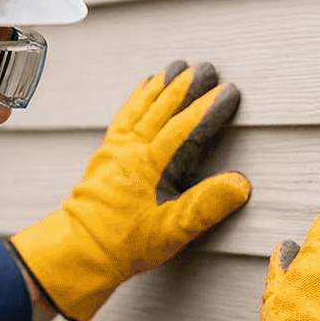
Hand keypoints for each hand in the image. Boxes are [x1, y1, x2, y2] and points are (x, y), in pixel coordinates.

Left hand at [9, 61, 250, 320]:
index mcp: (152, 165)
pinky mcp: (105, 156)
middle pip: (163, 107)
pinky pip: (122, 117)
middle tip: (206, 68)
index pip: (188, 127)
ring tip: (175, 68)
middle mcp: (132, 150)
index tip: (229, 92)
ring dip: (160, 86)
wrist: (79, 252)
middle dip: (186, 86)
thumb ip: (207, 205)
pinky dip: (135, 99)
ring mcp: (116, 150)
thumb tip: (240, 183)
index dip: (210, 107)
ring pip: (141, 106)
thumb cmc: (124, 244)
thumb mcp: (173, 231)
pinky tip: (142, 91)